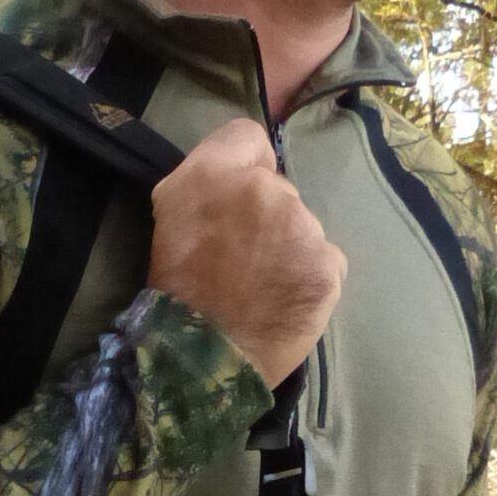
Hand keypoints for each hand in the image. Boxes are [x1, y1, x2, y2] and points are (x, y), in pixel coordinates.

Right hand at [148, 118, 346, 387]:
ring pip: (303, 225)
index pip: (248, 135)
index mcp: (211, 173)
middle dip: (264, 215)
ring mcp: (300, 225)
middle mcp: (261, 188)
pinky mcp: (328, 263)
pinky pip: (324, 260)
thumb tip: (242, 171)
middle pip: (277, 185)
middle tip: (240, 258)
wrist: (202, 360)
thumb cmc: (177, 290)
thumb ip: (205, 181)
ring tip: (262, 287)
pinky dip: (309, 278)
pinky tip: (285, 301)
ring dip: (288, 248)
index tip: (234, 198)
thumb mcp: (168, 216)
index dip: (244, 164)